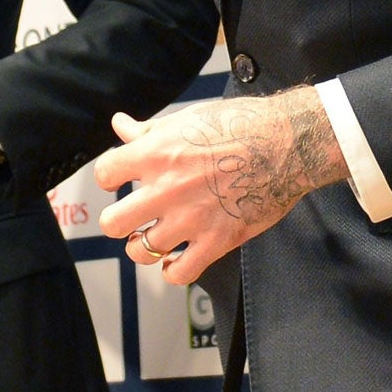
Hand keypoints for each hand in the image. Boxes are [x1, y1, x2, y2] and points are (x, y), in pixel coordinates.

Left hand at [93, 87, 345, 285]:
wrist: (287, 143)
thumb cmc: (240, 124)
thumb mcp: (190, 118)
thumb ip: (150, 129)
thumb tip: (120, 125)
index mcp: (157, 152)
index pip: (105, 174)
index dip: (111, 178)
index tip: (121, 180)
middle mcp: (167, 188)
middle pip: (112, 223)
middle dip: (118, 221)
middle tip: (133, 216)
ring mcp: (191, 219)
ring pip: (140, 252)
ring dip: (144, 246)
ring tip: (155, 236)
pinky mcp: (217, 241)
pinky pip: (179, 273)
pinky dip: (173, 270)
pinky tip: (176, 259)